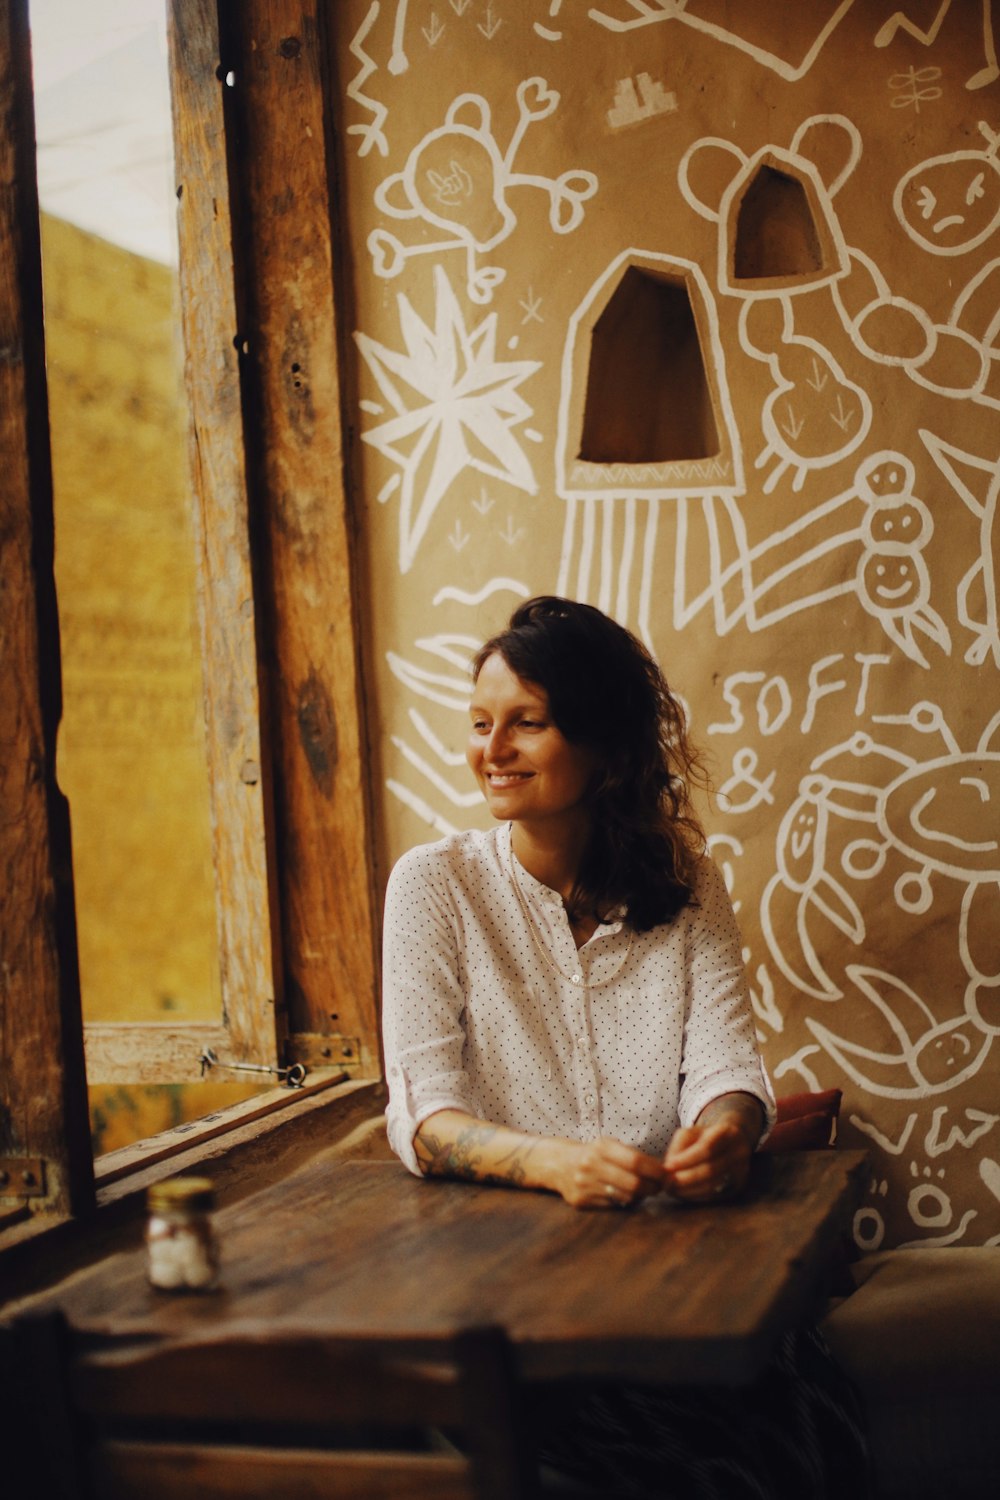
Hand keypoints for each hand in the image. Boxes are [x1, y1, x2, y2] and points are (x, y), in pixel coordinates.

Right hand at [550, 1136, 666, 1209]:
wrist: (558, 1164)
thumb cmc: (592, 1154)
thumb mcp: (608, 1146)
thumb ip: (632, 1156)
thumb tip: (663, 1171)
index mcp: (601, 1147)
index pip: (636, 1161)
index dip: (655, 1170)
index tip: (666, 1175)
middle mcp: (590, 1165)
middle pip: (633, 1183)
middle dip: (652, 1187)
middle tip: (660, 1187)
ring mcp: (584, 1185)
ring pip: (625, 1197)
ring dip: (641, 1196)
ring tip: (644, 1191)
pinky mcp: (581, 1201)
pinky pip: (612, 1205)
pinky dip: (624, 1201)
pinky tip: (625, 1195)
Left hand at [663, 1120, 753, 1202]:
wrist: (732, 1142)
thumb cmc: (706, 1136)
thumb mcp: (691, 1133)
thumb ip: (678, 1148)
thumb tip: (668, 1170)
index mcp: (728, 1132)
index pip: (706, 1148)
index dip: (686, 1159)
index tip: (668, 1166)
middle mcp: (740, 1152)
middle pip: (710, 1170)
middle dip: (685, 1178)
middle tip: (667, 1183)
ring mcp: (742, 1171)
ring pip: (713, 1186)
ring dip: (688, 1190)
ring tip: (672, 1189)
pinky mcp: (739, 1186)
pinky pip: (715, 1196)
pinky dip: (696, 1196)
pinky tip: (684, 1193)